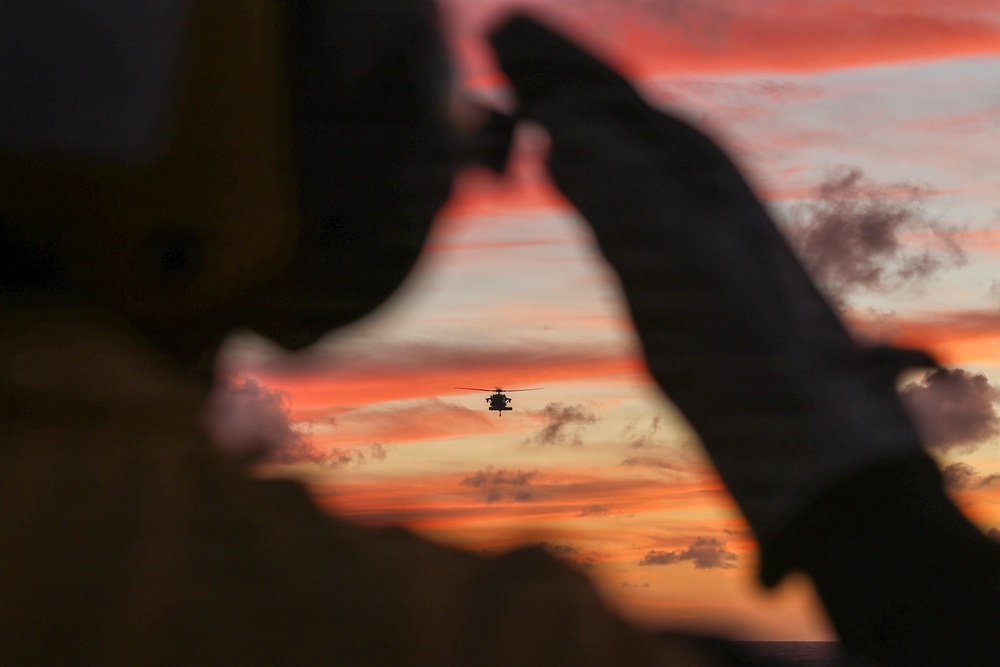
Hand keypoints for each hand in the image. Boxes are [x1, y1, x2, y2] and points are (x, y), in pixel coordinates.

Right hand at [490, 16, 930, 546]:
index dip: (551, 56)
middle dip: (551, 71)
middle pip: (604, 103)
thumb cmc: (734, 337)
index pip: (604, 88)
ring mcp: (676, 208)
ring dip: (558, 112)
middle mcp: (685, 171)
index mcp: (686, 158)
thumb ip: (616, 191)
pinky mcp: (665, 250)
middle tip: (497, 37)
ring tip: (518, 95)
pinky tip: (554, 169)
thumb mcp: (672, 259)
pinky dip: (571, 165)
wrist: (785, 404)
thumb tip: (555, 129)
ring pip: (604, 142)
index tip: (500, 28)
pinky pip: (607, 186)